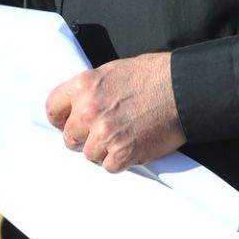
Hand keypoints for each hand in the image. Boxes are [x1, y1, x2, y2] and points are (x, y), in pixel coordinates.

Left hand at [46, 54, 187, 172]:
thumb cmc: (154, 75)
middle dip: (84, 137)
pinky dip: (120, 160)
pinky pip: (109, 166)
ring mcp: (105, 133)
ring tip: (123, 137)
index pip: (53, 109)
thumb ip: (92, 90)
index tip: (69, 124)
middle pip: (70, 137)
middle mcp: (89, 110)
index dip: (61, 119)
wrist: (184, 88)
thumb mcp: (114, 71)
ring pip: (89, 155)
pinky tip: (133, 146)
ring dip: (104, 151)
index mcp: (83, 86)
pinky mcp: (124, 152)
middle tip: (103, 132)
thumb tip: (78, 107)